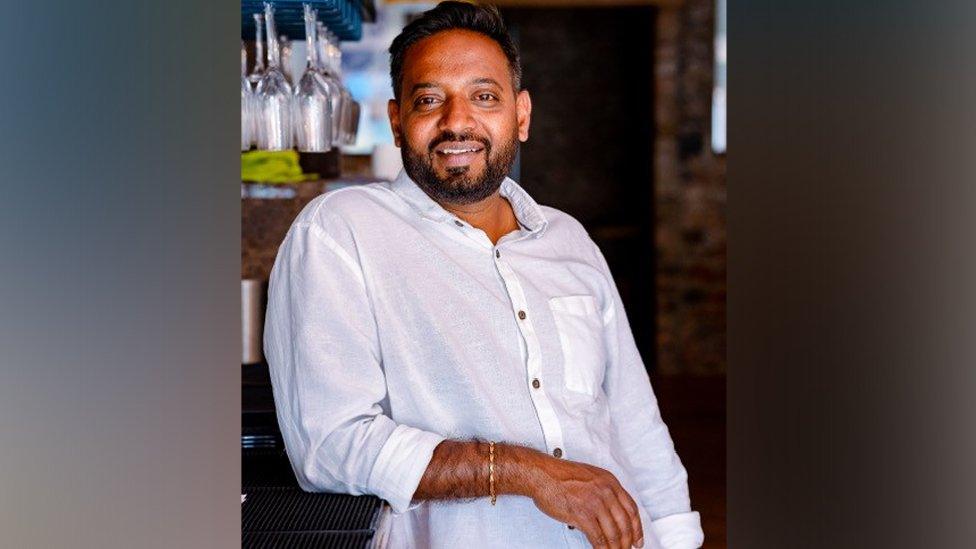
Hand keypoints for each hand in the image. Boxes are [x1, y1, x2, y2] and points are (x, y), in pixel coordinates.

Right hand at [527, 455, 643, 548]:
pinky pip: (598, 537)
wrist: (542, 474)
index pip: (632, 509)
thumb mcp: (590, 478)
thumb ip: (603, 492)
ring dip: (615, 548)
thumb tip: (610, 512)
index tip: (637, 539)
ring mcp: (595, 503)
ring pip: (613, 533)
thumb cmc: (560, 476)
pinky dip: (601, 548)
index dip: (637, 528)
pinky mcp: (582, 514)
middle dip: (627, 541)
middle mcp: (606, 491)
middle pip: (625, 523)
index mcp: (610, 482)